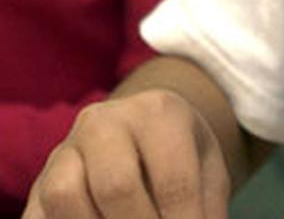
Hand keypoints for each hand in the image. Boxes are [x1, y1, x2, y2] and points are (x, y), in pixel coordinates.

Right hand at [22, 89, 230, 218]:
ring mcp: (65, 148)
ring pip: (65, 195)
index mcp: (158, 112)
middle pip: (116, 185)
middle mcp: (105, 122)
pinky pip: (38, 214)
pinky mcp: (38, 181)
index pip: (174, 180)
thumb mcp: (206, 170)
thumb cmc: (182, 154)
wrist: (142, 131)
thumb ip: (206, 209)